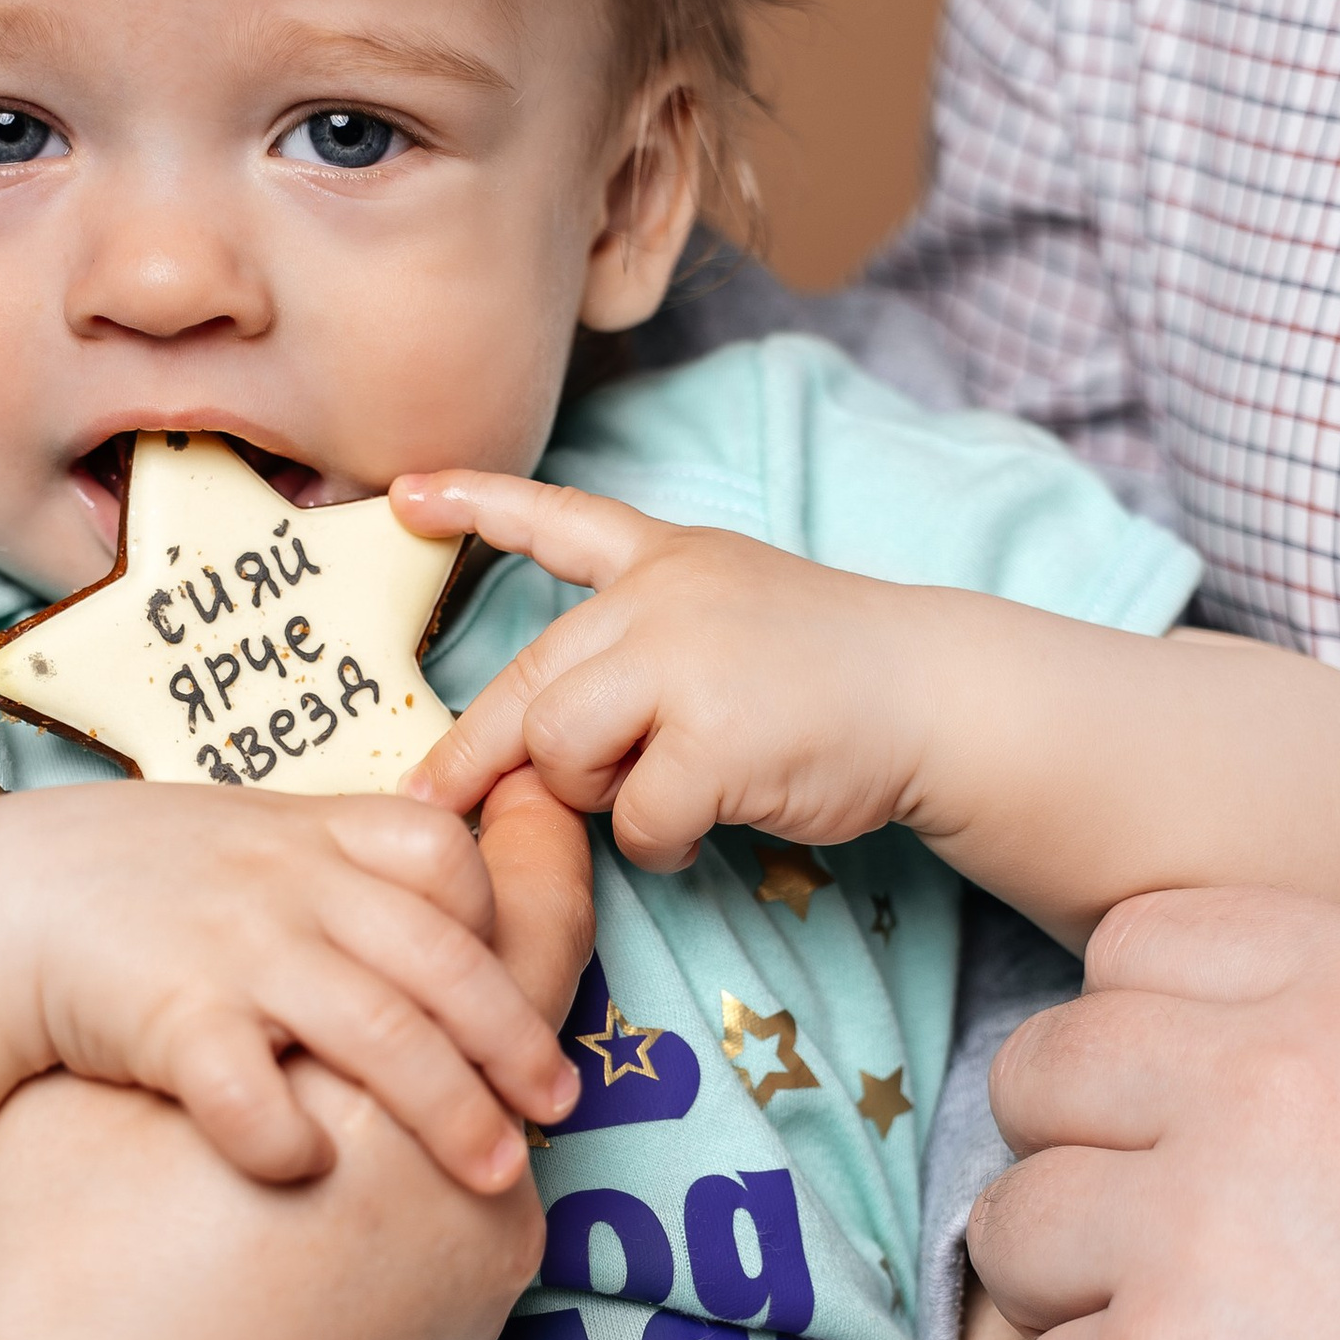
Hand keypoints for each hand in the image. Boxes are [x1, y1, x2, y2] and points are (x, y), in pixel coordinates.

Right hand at [0, 771, 585, 1194]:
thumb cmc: (136, 887)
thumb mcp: (250, 844)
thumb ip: (342, 867)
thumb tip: (455, 897)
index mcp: (312, 838)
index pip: (445, 858)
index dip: (502, 926)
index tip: (536, 994)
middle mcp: (289, 887)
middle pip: (439, 959)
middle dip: (511, 1039)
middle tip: (559, 1105)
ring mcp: (235, 947)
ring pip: (378, 1029)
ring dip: (447, 1106)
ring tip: (495, 1172)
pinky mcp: (169, 1012)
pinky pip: (244, 1084)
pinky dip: (283, 1133)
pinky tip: (308, 1170)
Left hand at [397, 470, 916, 874]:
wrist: (936, 696)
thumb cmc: (829, 673)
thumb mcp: (727, 612)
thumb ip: (633, 648)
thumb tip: (525, 745)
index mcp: (665, 560)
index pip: (557, 520)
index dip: (475, 505)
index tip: (403, 496)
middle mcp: (663, 599)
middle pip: (525, 685)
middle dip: (479, 755)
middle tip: (435, 798)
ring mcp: (687, 666)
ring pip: (560, 751)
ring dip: (594, 796)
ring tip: (656, 792)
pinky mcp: (714, 741)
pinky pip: (634, 819)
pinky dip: (660, 842)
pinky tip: (706, 824)